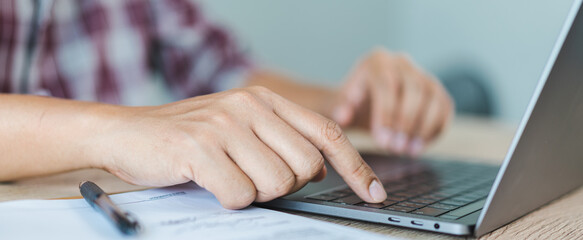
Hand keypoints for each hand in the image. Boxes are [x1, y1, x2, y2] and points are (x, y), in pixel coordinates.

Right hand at [90, 87, 386, 208]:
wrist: (129, 133)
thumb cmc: (190, 137)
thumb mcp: (240, 126)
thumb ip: (281, 139)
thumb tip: (321, 170)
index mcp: (266, 100)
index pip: (328, 133)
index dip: (356, 166)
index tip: (374, 192)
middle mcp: (250, 106)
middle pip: (307, 167)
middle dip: (287, 186)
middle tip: (254, 177)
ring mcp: (225, 125)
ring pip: (277, 184)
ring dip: (256, 193)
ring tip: (228, 177)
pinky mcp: (201, 148)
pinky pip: (241, 195)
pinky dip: (229, 199)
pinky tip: (210, 182)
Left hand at [332, 48, 453, 155]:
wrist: (366, 101)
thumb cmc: (352, 104)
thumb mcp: (341, 104)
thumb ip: (341, 108)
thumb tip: (344, 116)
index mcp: (377, 61)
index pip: (387, 85)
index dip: (386, 114)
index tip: (382, 140)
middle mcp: (402, 62)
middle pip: (413, 91)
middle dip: (405, 123)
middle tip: (396, 148)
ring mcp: (423, 74)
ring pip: (433, 98)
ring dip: (423, 128)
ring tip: (408, 151)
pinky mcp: (437, 90)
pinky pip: (445, 108)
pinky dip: (436, 129)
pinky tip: (420, 147)